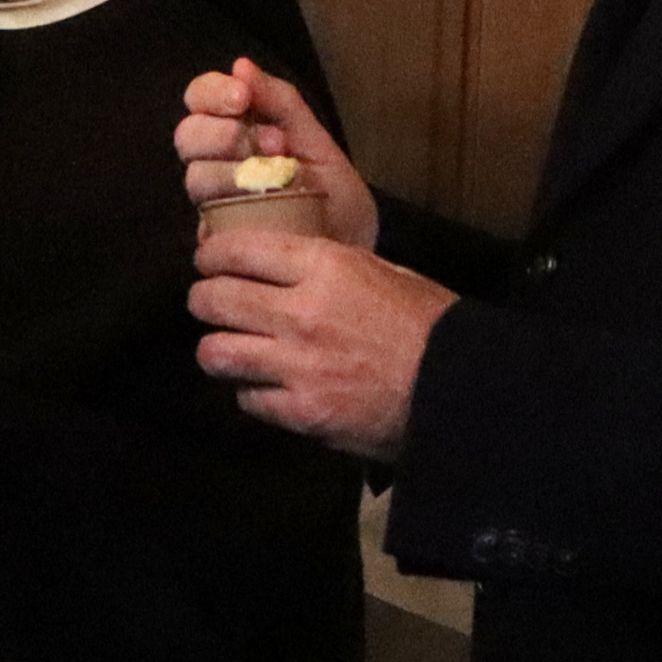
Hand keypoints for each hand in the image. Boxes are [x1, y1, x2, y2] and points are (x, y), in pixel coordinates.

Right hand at [174, 59, 377, 249]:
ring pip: (196, 178)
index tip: (241, 98)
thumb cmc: (333, 192)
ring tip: (280, 177)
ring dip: (235, 172)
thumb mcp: (316, 141)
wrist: (353, 247)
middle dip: (218, 133)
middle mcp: (218, 164)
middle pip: (187, 136)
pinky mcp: (221, 241)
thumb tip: (241, 65)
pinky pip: (210, 224)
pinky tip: (270, 210)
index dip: (211, 93)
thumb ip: (281, 103)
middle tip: (262, 141)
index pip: (200, 99)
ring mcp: (216, 203)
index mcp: (237, 129)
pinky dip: (239, 212)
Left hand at [189, 232, 450, 463]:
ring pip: (216, 351)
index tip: (209, 261)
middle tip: (208, 303)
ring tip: (227, 348)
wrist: (458, 388)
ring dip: (217, 349)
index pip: (237, 249)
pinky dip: (251, 392)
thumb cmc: (428, 325)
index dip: (212, 255)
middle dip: (203, 299)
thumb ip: (327, 266)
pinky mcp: (301, 412)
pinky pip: (247, 398)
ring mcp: (297, 365)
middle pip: (213, 299)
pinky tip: (264, 387)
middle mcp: (301, 312)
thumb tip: (283, 264)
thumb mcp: (382, 271)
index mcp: (325, 267)